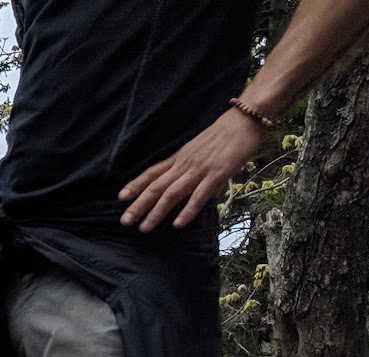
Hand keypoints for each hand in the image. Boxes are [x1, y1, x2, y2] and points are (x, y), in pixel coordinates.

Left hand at [118, 110, 267, 230]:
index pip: (153, 172)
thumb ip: (187, 164)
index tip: (121, 197)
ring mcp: (200, 169)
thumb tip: (178, 182)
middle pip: (156, 186)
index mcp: (181, 157)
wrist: (247, 118)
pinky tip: (178, 223)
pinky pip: (199, 195)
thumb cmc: (226, 134)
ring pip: (172, 193)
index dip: (136, 185)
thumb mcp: (199, 148)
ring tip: (145, 227)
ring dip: (156, 212)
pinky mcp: (217, 174)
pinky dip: (187, 210)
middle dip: (139, 205)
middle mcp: (186, 163)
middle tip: (124, 221)